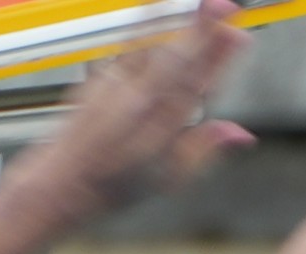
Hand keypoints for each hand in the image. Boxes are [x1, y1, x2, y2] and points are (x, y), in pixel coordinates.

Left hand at [0, 0, 251, 232]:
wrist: (62, 180)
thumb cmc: (119, 183)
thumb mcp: (172, 177)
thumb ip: (206, 148)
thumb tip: (243, 134)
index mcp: (161, 129)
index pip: (197, 85)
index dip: (219, 58)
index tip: (238, 34)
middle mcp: (136, 103)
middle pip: (175, 58)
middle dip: (201, 28)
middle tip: (224, 3)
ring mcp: (113, 87)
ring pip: (147, 45)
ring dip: (172, 18)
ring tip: (192, 1)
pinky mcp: (98, 78)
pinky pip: (126, 47)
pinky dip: (142, 26)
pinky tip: (153, 10)